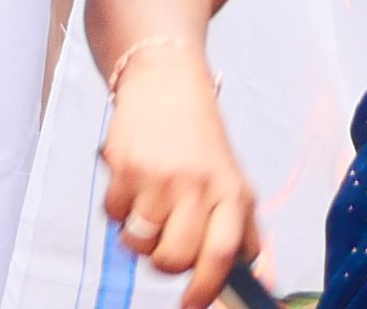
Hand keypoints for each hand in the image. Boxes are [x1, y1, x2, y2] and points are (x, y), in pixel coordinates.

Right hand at [101, 35, 263, 301]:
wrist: (165, 80)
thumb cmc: (199, 137)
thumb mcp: (232, 179)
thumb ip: (242, 229)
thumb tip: (253, 277)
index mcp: (231, 191)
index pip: (223, 255)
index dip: (206, 289)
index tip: (193, 305)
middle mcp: (197, 185)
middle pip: (173, 259)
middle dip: (164, 263)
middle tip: (165, 241)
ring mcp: (159, 177)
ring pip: (139, 243)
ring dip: (139, 235)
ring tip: (148, 205)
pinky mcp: (125, 167)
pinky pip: (113, 217)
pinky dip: (118, 209)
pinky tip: (133, 182)